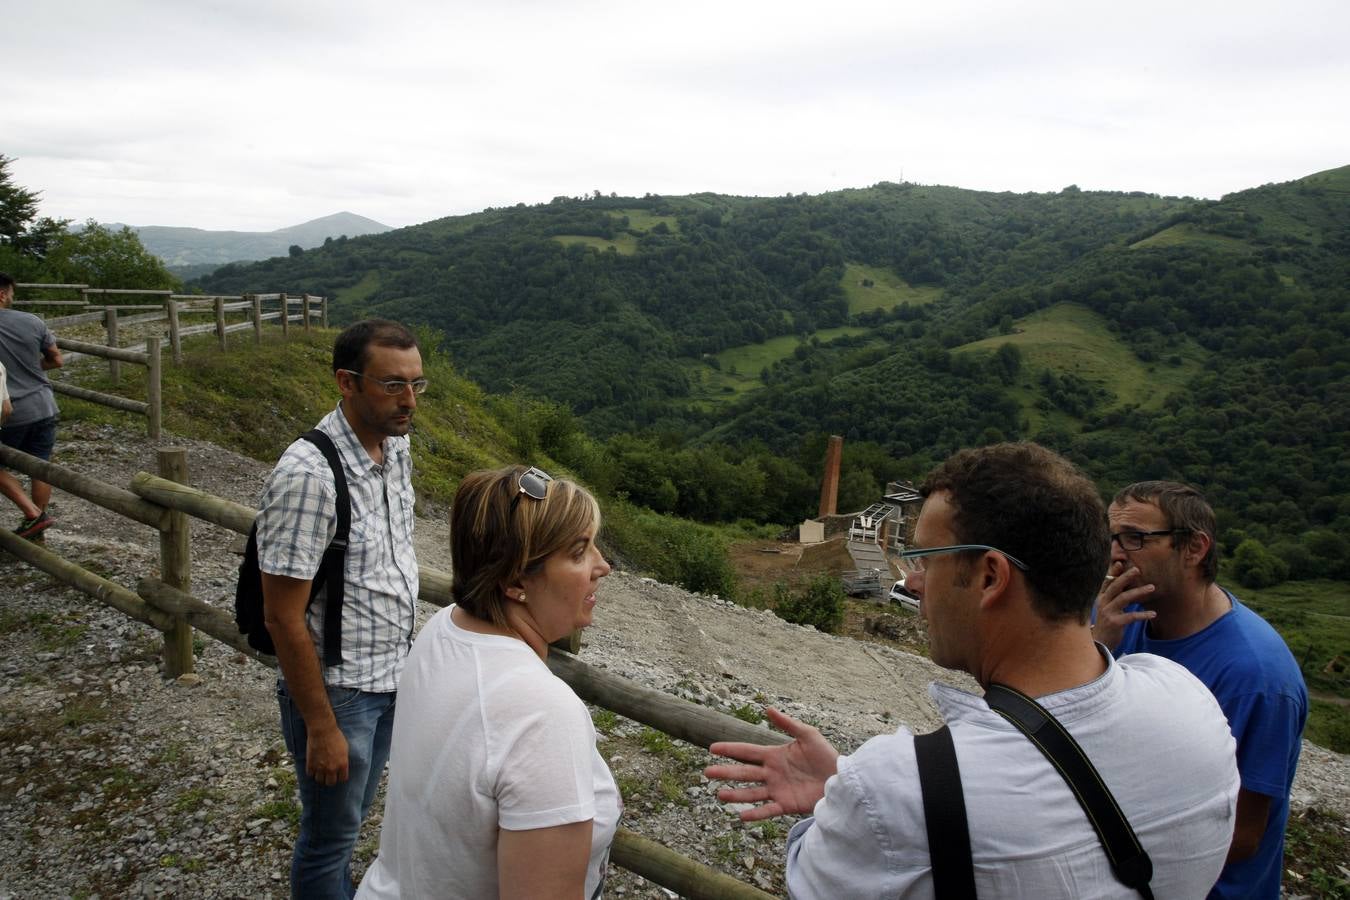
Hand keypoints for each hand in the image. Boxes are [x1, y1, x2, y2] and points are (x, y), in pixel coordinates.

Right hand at [305, 724, 349, 785]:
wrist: (322, 730)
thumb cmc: (335, 736)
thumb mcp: (345, 748)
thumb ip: (343, 760)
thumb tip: (342, 767)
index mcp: (343, 764)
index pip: (343, 779)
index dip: (340, 776)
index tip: (338, 774)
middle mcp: (332, 768)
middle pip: (330, 783)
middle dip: (330, 779)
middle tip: (328, 775)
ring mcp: (320, 768)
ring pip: (319, 780)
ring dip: (320, 776)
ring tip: (320, 771)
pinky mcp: (310, 765)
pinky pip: (310, 774)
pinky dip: (311, 771)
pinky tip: (313, 766)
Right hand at [704, 708, 839, 820]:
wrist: (841, 778)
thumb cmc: (825, 755)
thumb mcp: (808, 734)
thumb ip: (787, 723)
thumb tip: (767, 708)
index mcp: (774, 755)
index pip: (747, 751)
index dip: (730, 749)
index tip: (712, 748)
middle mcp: (772, 773)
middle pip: (744, 772)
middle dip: (725, 772)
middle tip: (707, 772)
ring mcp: (777, 790)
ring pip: (751, 792)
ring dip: (735, 794)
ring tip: (719, 794)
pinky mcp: (786, 804)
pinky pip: (767, 810)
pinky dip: (755, 813)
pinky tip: (741, 816)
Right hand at [1091, 560, 1154, 650]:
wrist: (1100, 644)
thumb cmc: (1107, 625)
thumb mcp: (1108, 609)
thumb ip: (1115, 598)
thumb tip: (1125, 586)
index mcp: (1101, 598)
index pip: (1107, 582)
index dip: (1113, 572)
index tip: (1120, 563)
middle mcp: (1103, 603)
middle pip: (1115, 586)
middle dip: (1126, 577)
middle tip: (1137, 570)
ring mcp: (1108, 613)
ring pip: (1124, 598)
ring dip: (1139, 591)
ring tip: (1152, 587)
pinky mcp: (1115, 623)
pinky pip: (1131, 616)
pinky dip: (1143, 615)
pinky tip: (1153, 614)